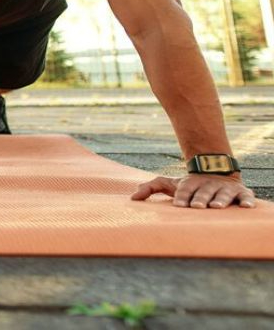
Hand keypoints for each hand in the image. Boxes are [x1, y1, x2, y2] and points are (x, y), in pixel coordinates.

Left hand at [131, 174, 255, 208]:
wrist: (215, 173)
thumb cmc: (189, 186)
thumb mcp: (170, 184)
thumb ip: (151, 188)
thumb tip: (132, 198)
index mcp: (190, 184)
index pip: (184, 190)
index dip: (181, 197)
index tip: (178, 206)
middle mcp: (208, 185)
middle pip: (203, 192)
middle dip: (200, 199)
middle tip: (197, 206)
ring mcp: (225, 189)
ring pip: (223, 194)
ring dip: (220, 200)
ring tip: (216, 207)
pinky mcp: (241, 193)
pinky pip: (246, 197)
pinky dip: (248, 201)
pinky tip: (247, 207)